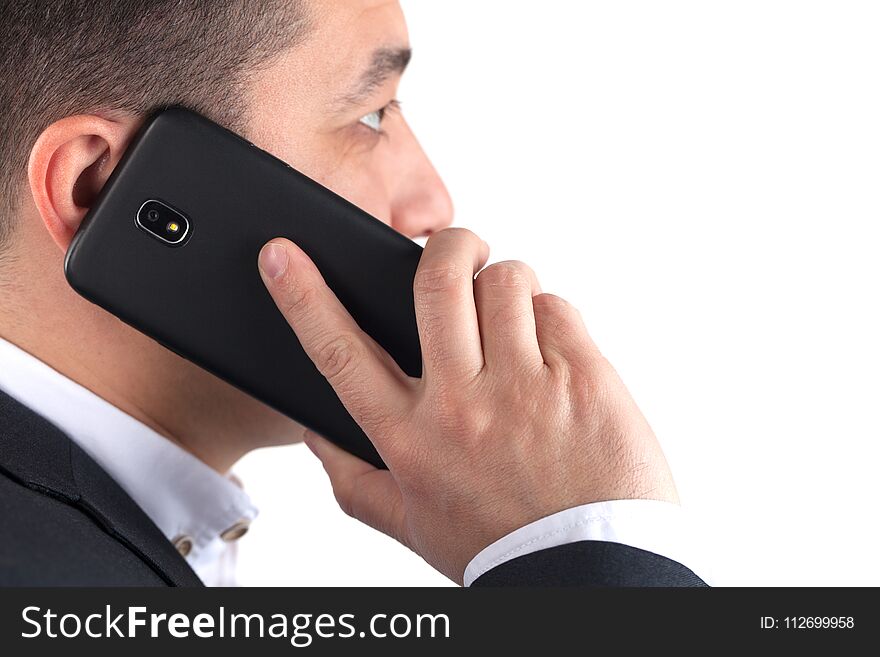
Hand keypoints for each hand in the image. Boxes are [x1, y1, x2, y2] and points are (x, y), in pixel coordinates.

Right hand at [258, 227, 677, 583]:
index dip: (303, 298)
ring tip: (515, 321)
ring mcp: (524, 387)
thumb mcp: (411, 522)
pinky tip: (554, 359)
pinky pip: (558, 310)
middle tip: (457, 247)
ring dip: (508, 286)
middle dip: (447, 244)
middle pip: (437, 282)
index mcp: (409, 438)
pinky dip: (552, 319)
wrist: (591, 572)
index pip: (341, 353)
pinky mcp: (582, 378)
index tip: (282, 257)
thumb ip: (353, 478)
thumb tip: (315, 434)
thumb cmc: (500, 544)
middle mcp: (461, 405)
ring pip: (506, 281)